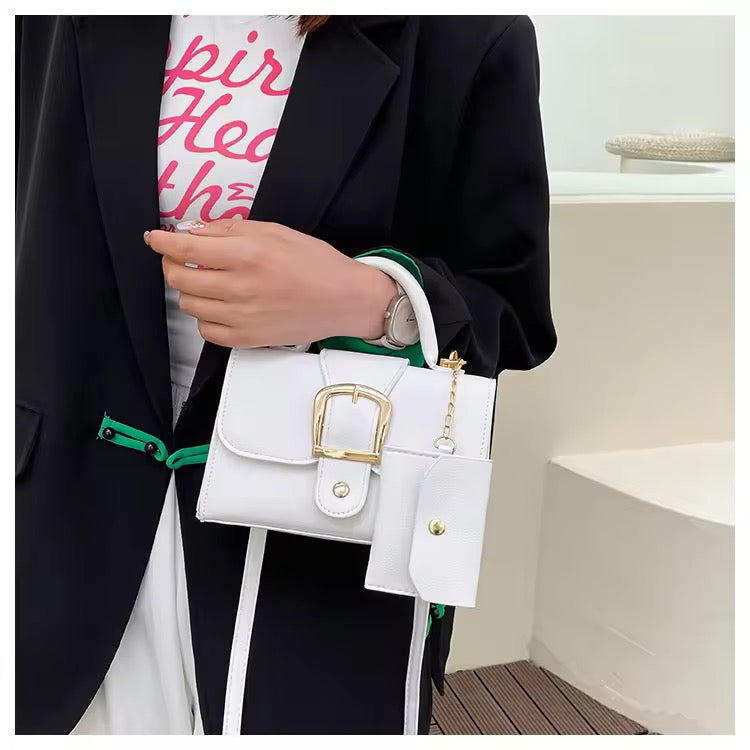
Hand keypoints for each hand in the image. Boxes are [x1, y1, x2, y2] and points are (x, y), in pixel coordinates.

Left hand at [145, 219, 396, 347]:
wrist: (345, 300)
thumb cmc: (316, 263)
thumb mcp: (275, 232)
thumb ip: (231, 230)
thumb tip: (194, 232)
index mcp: (249, 255)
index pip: (186, 249)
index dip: (162, 242)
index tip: (154, 238)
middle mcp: (241, 287)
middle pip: (180, 279)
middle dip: (172, 265)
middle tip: (181, 259)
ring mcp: (243, 317)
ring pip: (189, 305)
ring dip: (189, 290)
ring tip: (206, 282)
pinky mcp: (248, 339)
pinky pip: (207, 331)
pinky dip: (204, 317)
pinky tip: (218, 306)